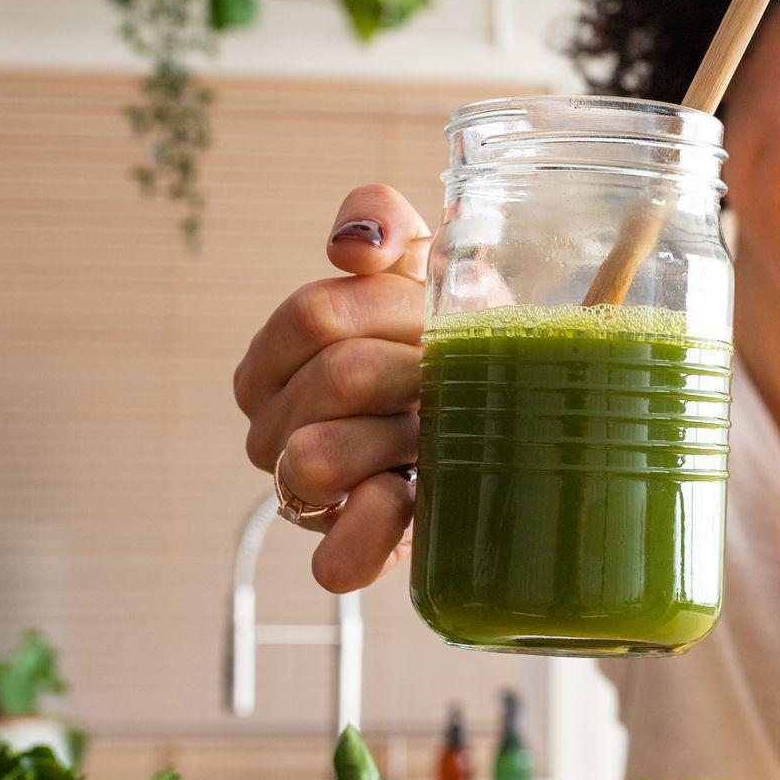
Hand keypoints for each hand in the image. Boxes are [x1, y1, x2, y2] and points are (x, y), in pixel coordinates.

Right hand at [231, 185, 430, 591]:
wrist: (508, 424)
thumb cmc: (451, 343)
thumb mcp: (425, 266)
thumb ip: (382, 222)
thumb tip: (354, 245)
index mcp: (274, 360)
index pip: (313, 314)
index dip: (390, 311)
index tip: (433, 319)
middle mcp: (271, 430)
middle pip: (334, 376)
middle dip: (412, 368)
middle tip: (454, 376)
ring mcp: (301, 497)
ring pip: (318, 457)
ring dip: (401, 434)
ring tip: (443, 428)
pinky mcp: (346, 555)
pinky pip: (337, 558)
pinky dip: (376, 525)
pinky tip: (411, 492)